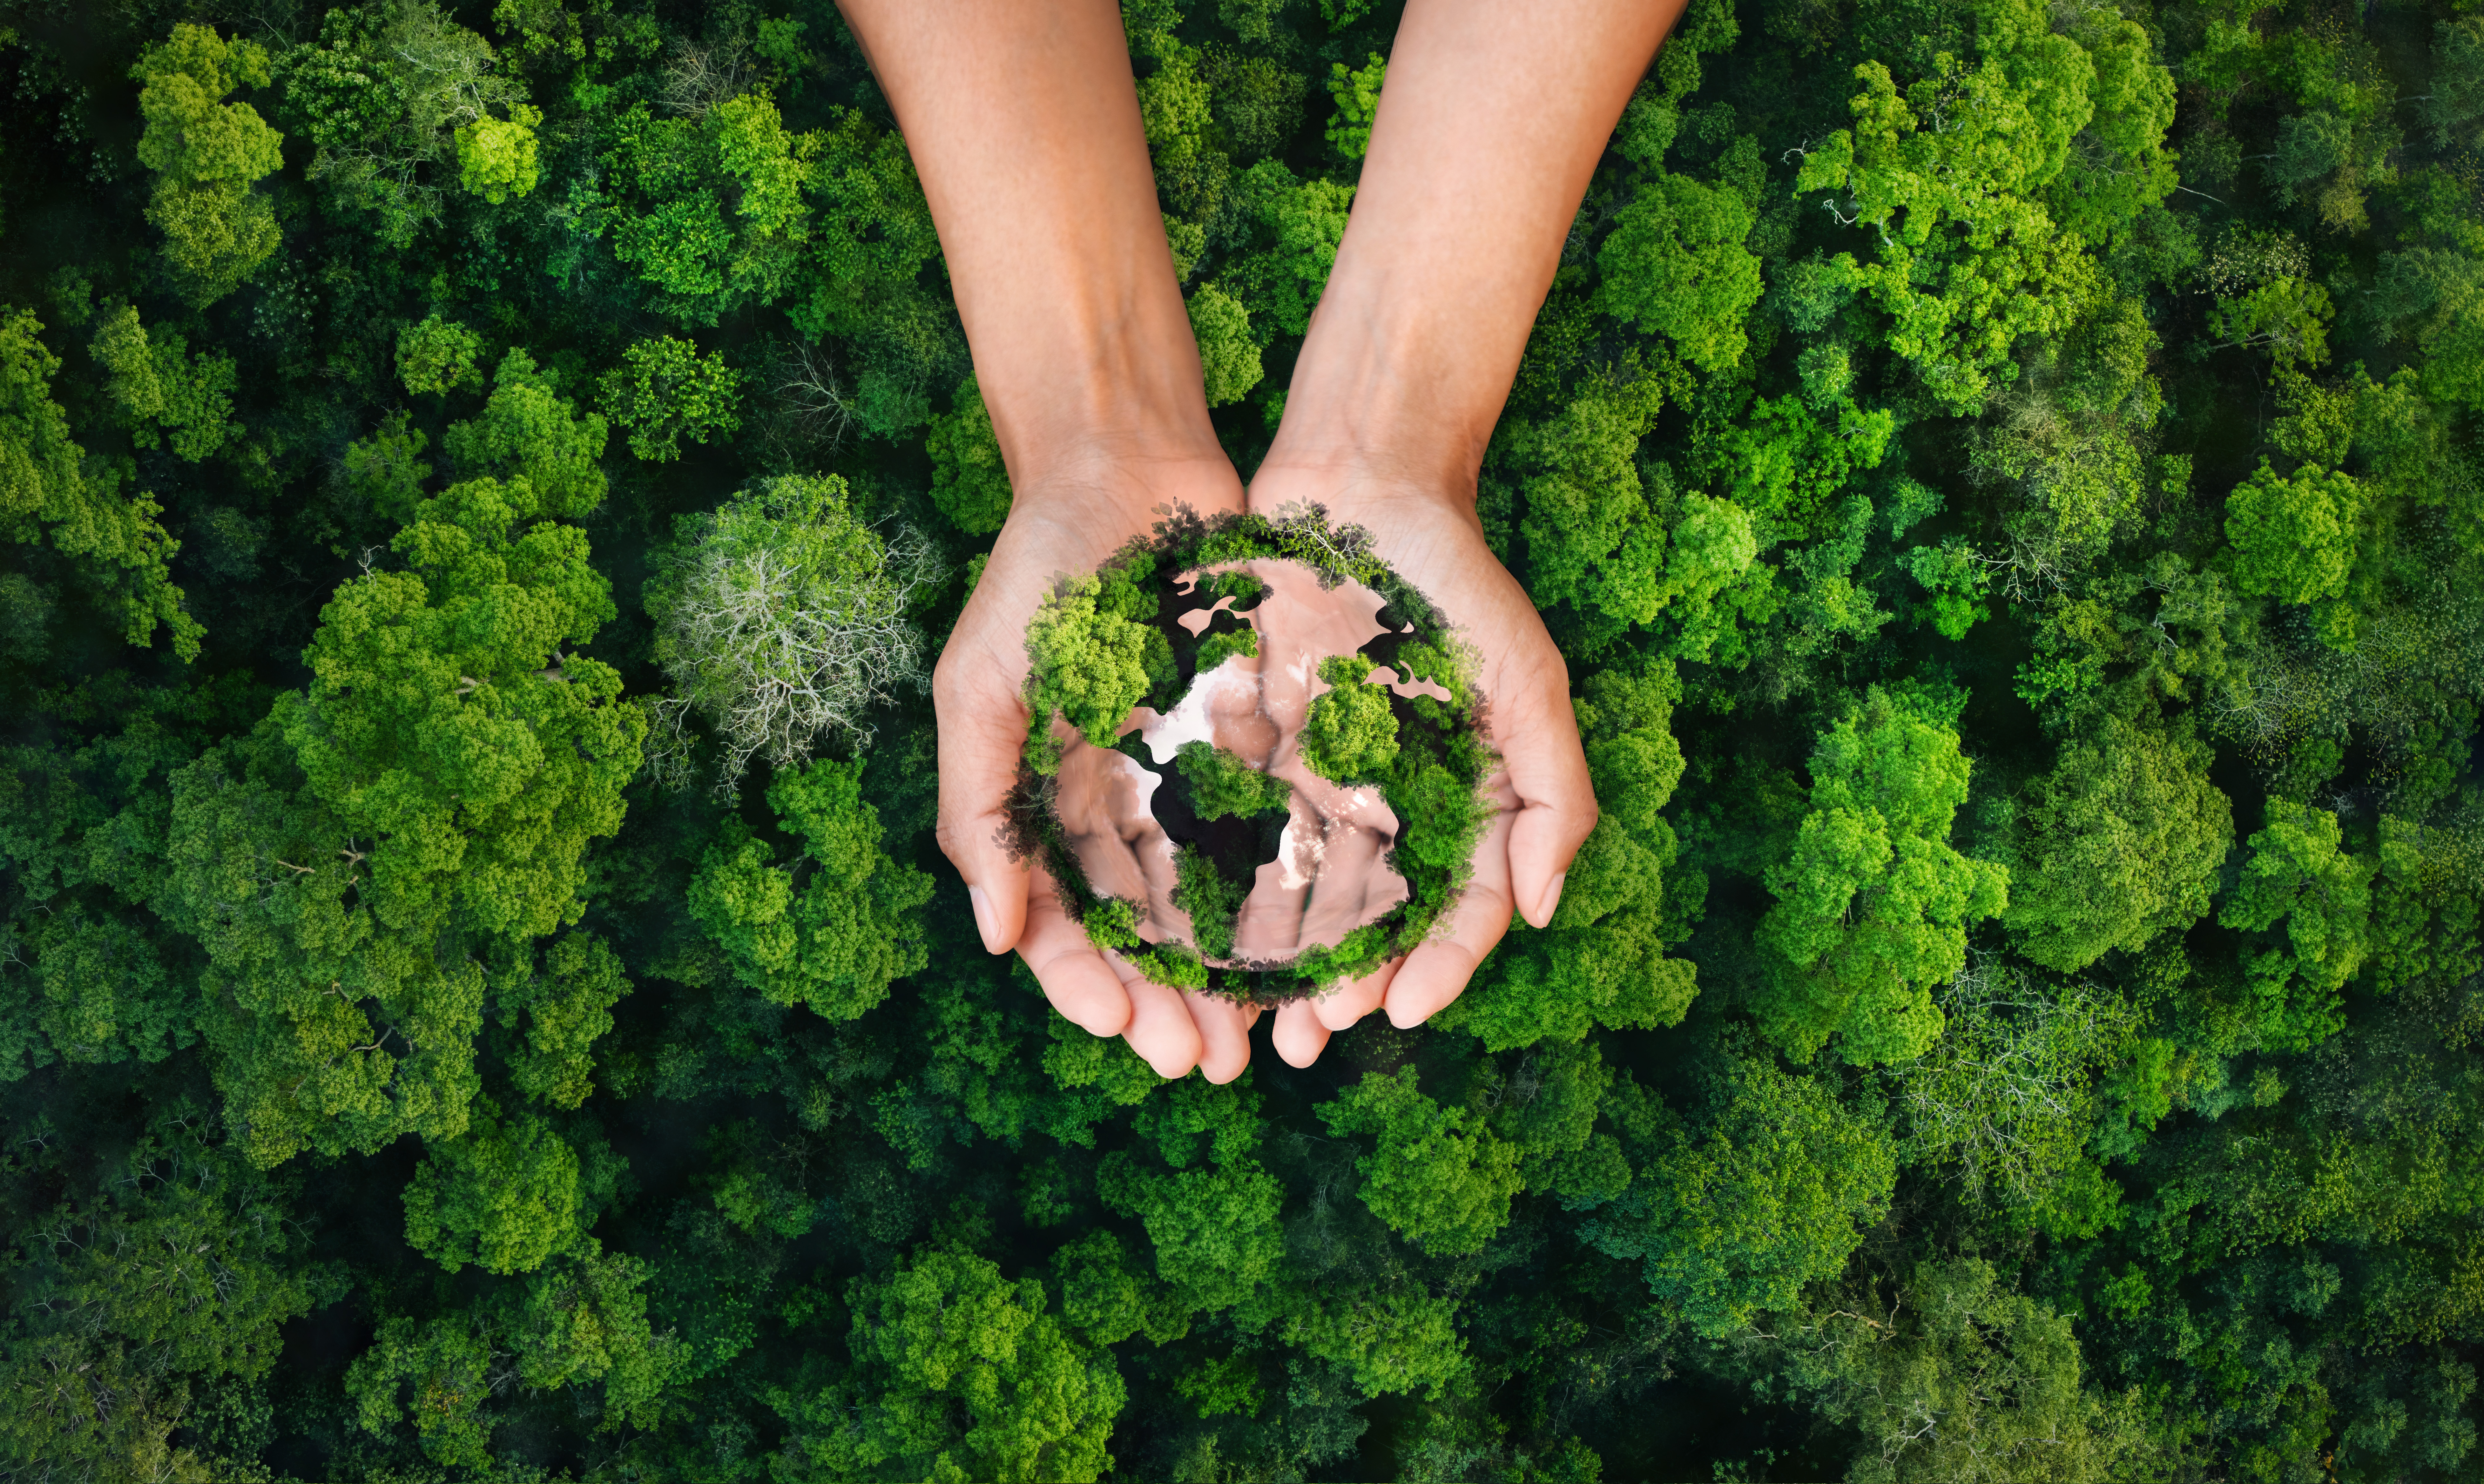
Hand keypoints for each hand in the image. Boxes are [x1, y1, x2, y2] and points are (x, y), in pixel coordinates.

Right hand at [933, 456, 1267, 1082]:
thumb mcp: (981, 681)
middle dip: (1172, 1009)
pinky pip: (1270, 835)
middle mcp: (1116, 806)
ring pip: (1209, 908)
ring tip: (1266, 1042)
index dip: (1085, 985)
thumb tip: (995, 937)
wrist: (1123, 466)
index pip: (1058, 925)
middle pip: (1140, 939)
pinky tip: (1319, 949)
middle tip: (1210, 1066)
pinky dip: (1287, 898)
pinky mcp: (1250, 739)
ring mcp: (1184, 777)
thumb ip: (977, 803)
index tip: (1125, 1028)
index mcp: (1045, 805)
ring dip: (1232, 982)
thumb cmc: (1036, 573)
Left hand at [1245, 465, 1596, 1067]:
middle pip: (1374, 927)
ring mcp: (1315, 782)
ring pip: (1299, 903)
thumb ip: (1554, 791)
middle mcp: (1387, 807)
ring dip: (1280, 973)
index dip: (1438, 969)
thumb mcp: (1530, 680)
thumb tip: (1544, 909)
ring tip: (1258, 1025)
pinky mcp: (1247, 749)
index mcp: (1459, 803)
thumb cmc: (1457, 581)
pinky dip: (1220, 897)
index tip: (1403, 1010)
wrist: (1359, 485)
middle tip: (1316, 1033)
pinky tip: (1199, 945)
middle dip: (1347, 990)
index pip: (1457, 913)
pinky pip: (1231, 838)